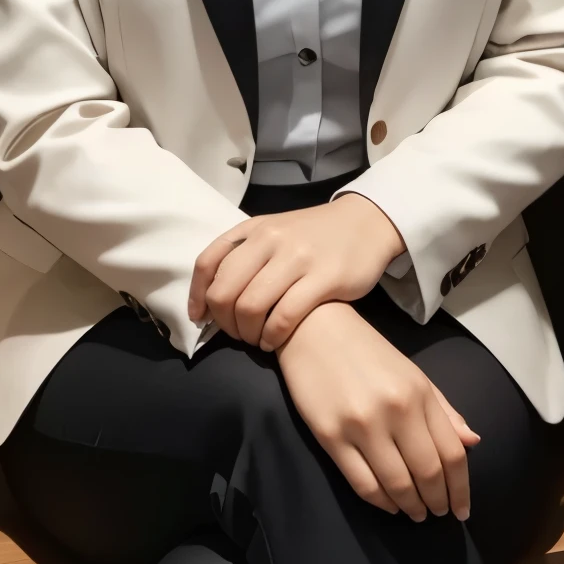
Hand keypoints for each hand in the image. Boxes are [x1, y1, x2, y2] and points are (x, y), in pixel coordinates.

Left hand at [187, 192, 405, 348]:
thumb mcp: (274, 231)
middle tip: (236, 334)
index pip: (208, 262)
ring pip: (251, 306)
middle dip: (224, 322)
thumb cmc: (314, 234)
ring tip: (257, 340)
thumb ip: (244, 254)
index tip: (199, 317)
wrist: (366, 222)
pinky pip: (284, 316)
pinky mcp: (324, 278)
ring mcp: (297, 258)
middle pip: (225, 291)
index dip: (197, 295)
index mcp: (254, 229)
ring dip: (248, 333)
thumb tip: (212, 297)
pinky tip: (274, 341)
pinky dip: (272, 337)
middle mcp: (271, 240)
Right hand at [275, 301, 480, 521]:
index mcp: (419, 393)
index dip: (461, 488)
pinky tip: (389, 505)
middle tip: (437, 514)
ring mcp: (361, 425)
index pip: (451, 453)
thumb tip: (473, 442)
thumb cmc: (366, 351)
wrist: (313, 329)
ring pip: (396, 485)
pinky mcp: (330, 436)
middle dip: (437, 502)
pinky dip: (381, 503)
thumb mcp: (411, 373)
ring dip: (410, 507)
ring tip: (414, 512)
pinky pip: (363, 484)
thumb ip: (443, 409)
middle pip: (427, 473)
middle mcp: (395, 410)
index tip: (461, 509)